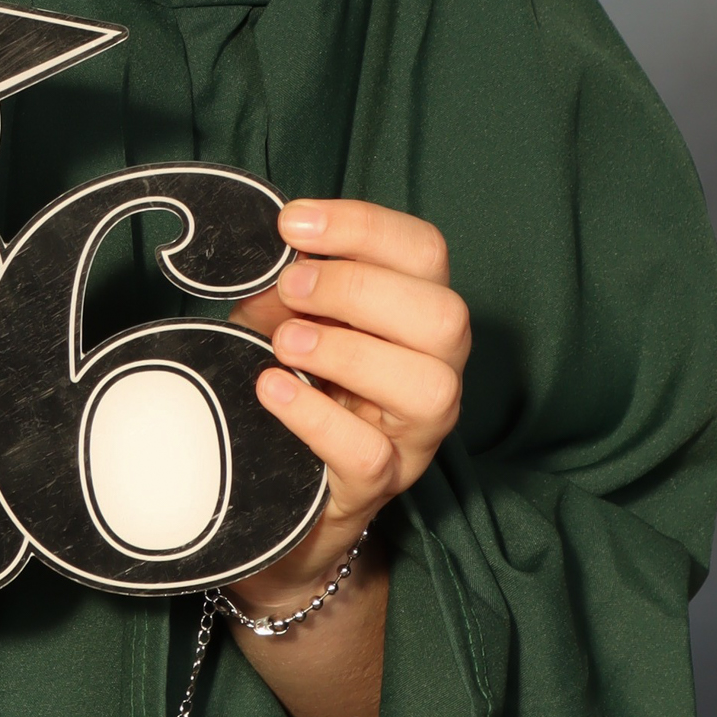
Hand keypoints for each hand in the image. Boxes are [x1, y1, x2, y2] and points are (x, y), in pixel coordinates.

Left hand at [230, 198, 470, 611]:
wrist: (281, 493)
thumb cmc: (291, 386)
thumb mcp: (283, 320)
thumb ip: (286, 285)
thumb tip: (273, 249)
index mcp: (416, 315)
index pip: (426, 252)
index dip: (363, 226)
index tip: (292, 223)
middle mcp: (433, 371)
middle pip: (445, 317)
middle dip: (359, 288)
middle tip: (290, 289)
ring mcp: (413, 435)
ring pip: (429, 387)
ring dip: (350, 352)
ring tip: (286, 344)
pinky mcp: (379, 488)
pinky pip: (369, 454)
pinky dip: (315, 416)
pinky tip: (271, 388)